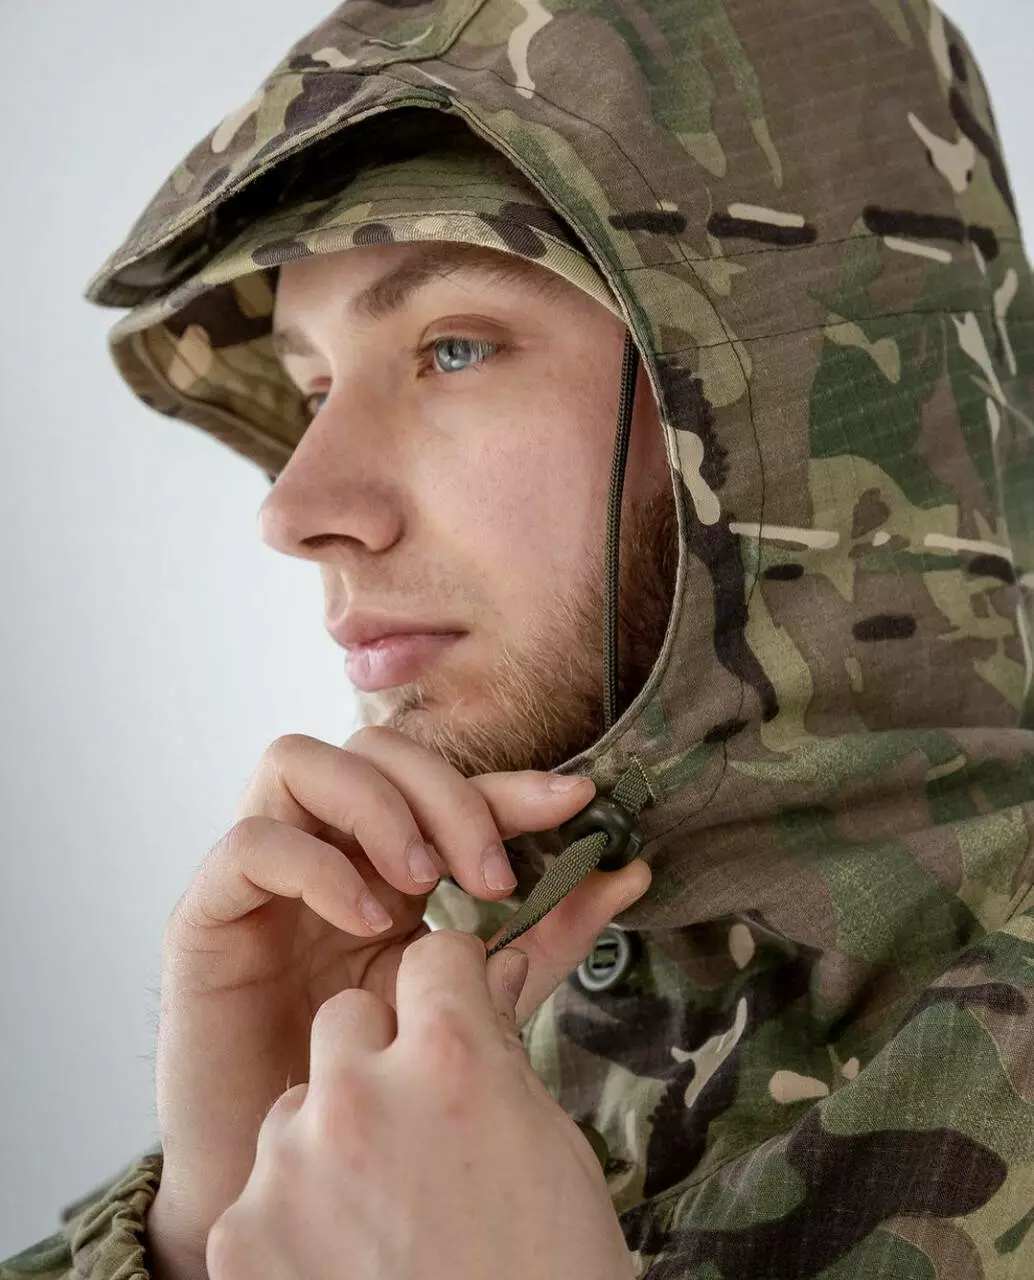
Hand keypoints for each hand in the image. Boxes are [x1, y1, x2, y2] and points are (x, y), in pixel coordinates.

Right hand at [146, 727, 649, 1273]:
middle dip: (446, 795)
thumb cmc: (366, 1085)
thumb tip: (629, 874)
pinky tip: (366, 922)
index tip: (578, 801)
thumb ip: (541, 936)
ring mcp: (258, 873)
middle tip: (490, 876)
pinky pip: (250, 844)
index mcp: (379, 859)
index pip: (441, 784)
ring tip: (423, 882)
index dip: (508, 783)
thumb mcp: (469, 999)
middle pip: (372, 749)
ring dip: (378, 807)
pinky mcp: (204, 914)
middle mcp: (319, 847)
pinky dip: (317, 866)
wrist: (273, 1170)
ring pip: (296, 761)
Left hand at [205, 928, 638, 1279]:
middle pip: (347, 1017)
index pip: (431, 957)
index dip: (448, 983)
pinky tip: (344, 1257)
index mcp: (452, 1060)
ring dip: (331, 1134)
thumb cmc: (547, 1274)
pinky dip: (295, 1210)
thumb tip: (494, 978)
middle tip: (413, 1120)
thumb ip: (503, 1054)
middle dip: (378, 1052)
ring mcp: (291, 1164)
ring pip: (299, 1101)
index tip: (451, 1006)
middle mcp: (360, 1092)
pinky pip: (263, 1182)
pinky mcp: (241, 1233)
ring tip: (380, 1210)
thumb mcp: (552, 1150)